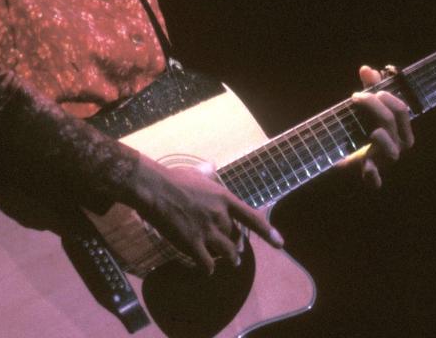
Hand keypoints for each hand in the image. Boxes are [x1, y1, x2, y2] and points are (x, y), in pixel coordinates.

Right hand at [128, 155, 283, 273]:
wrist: (155, 188)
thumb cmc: (174, 178)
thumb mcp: (197, 172)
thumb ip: (207, 172)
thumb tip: (211, 166)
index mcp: (224, 198)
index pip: (252, 218)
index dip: (268, 233)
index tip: (280, 244)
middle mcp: (220, 216)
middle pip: (237, 238)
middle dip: (237, 245)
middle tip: (236, 251)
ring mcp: (207, 232)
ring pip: (227, 253)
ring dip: (230, 259)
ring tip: (230, 262)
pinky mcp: (192, 244)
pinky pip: (207, 263)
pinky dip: (208, 269)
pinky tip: (205, 269)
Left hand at [349, 65, 414, 188]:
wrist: (343, 154)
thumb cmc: (360, 128)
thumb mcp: (365, 106)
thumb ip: (368, 88)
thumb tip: (367, 69)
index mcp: (399, 128)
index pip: (403, 110)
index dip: (387, 97)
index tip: (367, 91)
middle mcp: (396, 145)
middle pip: (393, 122)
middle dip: (375, 106)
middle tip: (356, 97)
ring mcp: (384, 160)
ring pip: (392, 150)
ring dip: (381, 137)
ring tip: (370, 130)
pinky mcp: (369, 175)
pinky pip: (375, 179)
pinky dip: (373, 175)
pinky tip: (367, 169)